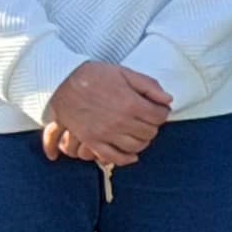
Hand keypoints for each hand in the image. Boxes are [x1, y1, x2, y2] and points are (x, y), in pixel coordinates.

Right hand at [42, 61, 171, 170]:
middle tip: (148, 119)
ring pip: (136, 146)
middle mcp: (120, 121)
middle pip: (149, 132)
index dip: (162, 112)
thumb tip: (168, 100)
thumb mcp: (125, 72)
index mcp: (131, 103)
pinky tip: (132, 155)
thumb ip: (149, 86)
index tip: (158, 109)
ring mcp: (105, 133)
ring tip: (140, 132)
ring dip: (142, 140)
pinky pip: (113, 157)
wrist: (62, 82)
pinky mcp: (92, 141)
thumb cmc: (94, 75)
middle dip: (153, 125)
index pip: (159, 116)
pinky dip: (126, 159)